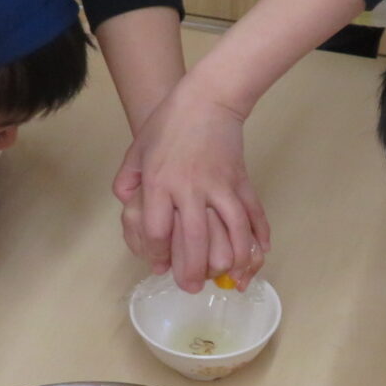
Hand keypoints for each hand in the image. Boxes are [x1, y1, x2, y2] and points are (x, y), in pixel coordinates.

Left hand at [114, 76, 269, 291]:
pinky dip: (259, 235)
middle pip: (195, 239)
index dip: (158, 255)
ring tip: (230, 279)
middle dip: (193, 270)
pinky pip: (253, 212)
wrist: (208, 97)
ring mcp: (219, 185)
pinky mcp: (240, 180)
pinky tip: (260, 253)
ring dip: (233, 260)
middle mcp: (190, 188)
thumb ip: (128, 179)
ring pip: (231, 231)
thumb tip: (125, 202)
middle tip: (192, 287)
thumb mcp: (137, 148)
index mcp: (160, 183)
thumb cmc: (168, 122)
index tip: (160, 265)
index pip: (157, 231)